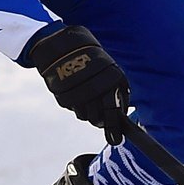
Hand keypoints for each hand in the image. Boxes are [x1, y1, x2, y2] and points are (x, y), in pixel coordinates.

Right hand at [28, 25, 129, 143]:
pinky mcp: (62, 90)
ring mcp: (79, 88)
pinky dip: (72, 104)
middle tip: (98, 120)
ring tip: (84, 97)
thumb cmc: (91, 61)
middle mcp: (98, 83)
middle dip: (98, 122)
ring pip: (84, 115)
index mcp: (114, 78)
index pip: (114, 111)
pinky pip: (70, 108)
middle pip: (98, 117)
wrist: (64, 44)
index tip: (115, 140)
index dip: (114, 128)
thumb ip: (115, 92)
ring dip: (85, 112)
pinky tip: (74, 92)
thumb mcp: (109, 71)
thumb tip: (120, 117)